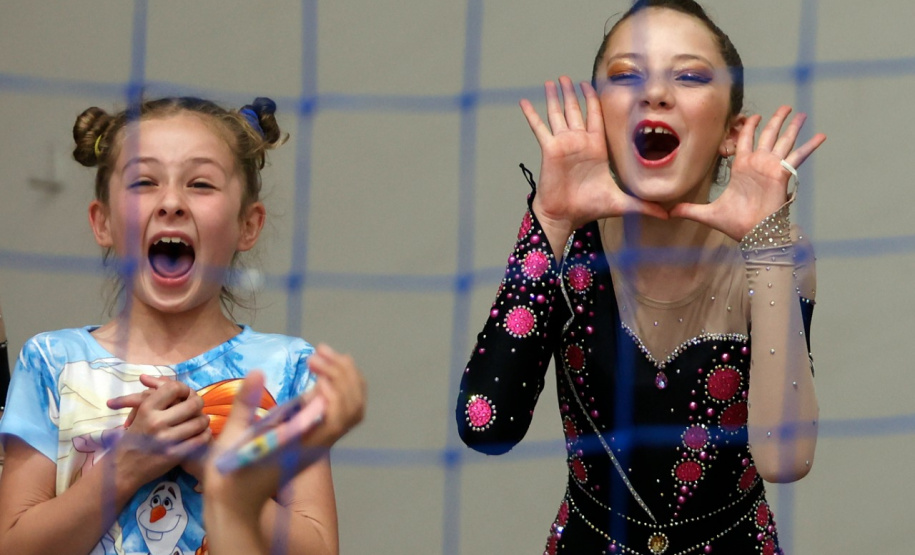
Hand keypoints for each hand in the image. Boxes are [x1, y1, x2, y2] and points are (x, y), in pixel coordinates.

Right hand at [106, 375, 210, 488]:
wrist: (122, 469)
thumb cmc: (132, 439)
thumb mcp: (138, 414)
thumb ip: (154, 397)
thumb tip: (168, 381)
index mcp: (146, 409)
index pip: (174, 388)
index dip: (184, 389)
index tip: (185, 394)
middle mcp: (157, 422)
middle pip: (192, 403)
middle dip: (198, 403)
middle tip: (198, 406)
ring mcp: (167, 439)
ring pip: (200, 421)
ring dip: (203, 419)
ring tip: (201, 420)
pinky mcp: (174, 455)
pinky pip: (200, 439)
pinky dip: (204, 434)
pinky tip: (201, 433)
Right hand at [203, 346, 364, 511]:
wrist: (236, 507)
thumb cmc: (229, 477)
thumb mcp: (230, 439)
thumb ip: (245, 405)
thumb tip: (257, 372)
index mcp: (301, 445)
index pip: (337, 413)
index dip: (334, 383)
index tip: (311, 364)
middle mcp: (317, 444)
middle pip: (352, 407)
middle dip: (342, 373)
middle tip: (319, 351)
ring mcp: (319, 444)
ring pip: (352, 410)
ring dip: (344, 378)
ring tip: (323, 355)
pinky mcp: (315, 441)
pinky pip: (342, 414)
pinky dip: (340, 389)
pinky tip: (322, 374)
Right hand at [521, 76, 667, 247]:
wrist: (566, 216)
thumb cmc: (590, 209)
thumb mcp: (622, 203)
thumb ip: (644, 205)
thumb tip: (668, 216)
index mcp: (596, 148)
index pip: (596, 117)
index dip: (593, 100)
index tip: (590, 84)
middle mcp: (579, 142)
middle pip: (575, 110)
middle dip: (572, 93)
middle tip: (567, 78)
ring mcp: (563, 144)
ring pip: (558, 114)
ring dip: (554, 98)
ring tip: (551, 82)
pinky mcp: (550, 149)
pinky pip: (539, 127)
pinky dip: (531, 114)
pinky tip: (524, 102)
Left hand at [670, 106, 825, 239]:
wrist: (753, 235)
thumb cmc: (734, 224)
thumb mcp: (707, 214)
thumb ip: (689, 209)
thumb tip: (669, 212)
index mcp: (741, 168)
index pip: (744, 141)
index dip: (748, 128)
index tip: (753, 116)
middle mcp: (758, 164)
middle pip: (767, 135)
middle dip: (775, 120)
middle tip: (784, 107)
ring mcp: (771, 167)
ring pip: (783, 141)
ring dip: (792, 127)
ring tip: (802, 113)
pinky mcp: (782, 173)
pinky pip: (797, 156)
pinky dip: (809, 146)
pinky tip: (821, 136)